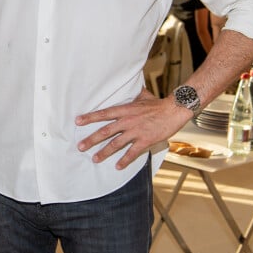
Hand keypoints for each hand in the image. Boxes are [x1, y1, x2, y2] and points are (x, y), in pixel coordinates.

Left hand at [75, 88, 189, 169]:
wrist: (174, 110)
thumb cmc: (158, 104)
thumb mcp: (143, 96)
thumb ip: (133, 95)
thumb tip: (131, 86)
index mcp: (125, 110)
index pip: (103, 114)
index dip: (90, 117)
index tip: (78, 121)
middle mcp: (127, 121)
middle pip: (105, 131)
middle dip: (91, 139)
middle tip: (80, 146)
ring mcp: (136, 132)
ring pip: (116, 144)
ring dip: (104, 152)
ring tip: (95, 159)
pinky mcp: (145, 141)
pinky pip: (132, 152)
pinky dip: (124, 160)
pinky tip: (117, 166)